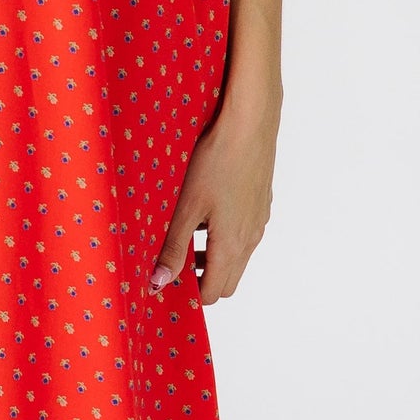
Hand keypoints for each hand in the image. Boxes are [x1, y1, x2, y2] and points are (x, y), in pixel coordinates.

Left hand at [150, 91, 278, 306]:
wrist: (250, 125)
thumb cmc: (216, 161)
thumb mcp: (186, 207)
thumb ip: (172, 247)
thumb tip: (158, 283)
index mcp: (232, 245)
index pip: (214, 292)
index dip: (190, 294)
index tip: (167, 282)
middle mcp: (251, 239)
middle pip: (228, 281)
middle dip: (202, 280)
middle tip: (174, 264)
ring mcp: (258, 222)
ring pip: (237, 258)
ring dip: (213, 259)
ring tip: (186, 238)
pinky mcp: (260, 205)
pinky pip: (244, 235)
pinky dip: (225, 238)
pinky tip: (206, 212)